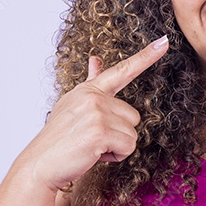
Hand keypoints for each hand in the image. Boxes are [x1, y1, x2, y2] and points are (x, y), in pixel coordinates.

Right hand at [20, 36, 168, 191]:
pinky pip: (127, 147)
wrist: (41, 163)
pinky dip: (115, 156)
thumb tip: (95, 60)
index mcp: (89, 90)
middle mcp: (93, 97)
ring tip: (92, 147)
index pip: (122, 70)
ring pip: (132, 134)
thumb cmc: (59, 138)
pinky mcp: (99, 132)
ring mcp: (96, 113)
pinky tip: (94, 155)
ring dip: (117, 147)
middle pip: (134, 116)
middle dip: (119, 133)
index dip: (146, 56)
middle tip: (94, 139)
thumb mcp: (73, 104)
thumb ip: (91, 83)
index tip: (164, 42)